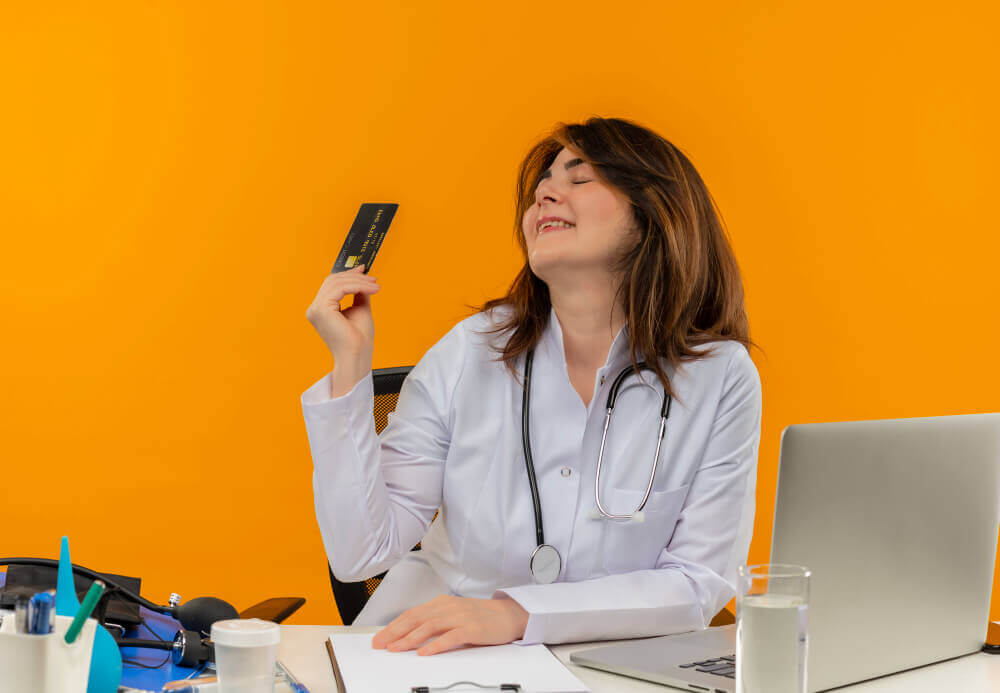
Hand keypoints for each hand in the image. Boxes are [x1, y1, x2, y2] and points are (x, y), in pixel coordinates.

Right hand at [305, 265, 380, 393]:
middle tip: (372, 278)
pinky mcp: (321, 310)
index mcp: (321, 310)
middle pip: (332, 281)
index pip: (331, 285)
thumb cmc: (358, 339)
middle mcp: (315, 309)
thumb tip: (363, 278)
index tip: (363, 270)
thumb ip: (358, 293)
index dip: (348, 275)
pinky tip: (370, 289)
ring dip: (359, 281)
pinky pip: (340, 288)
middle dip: (355, 276)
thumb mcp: (360, 309)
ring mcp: (316, 309)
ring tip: (374, 286)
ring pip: (337, 282)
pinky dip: (357, 286)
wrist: (358, 355)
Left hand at [371, 595, 528, 655]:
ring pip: (429, 626)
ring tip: (396, 648)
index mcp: (442, 603)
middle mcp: (448, 607)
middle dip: (395, 632)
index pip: (412, 614)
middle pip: (416, 618)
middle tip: (381, 644)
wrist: (509, 615)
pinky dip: (436, 645)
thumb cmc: (481, 616)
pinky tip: (425, 652)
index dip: (394, 626)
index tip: (380, 637)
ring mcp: (460, 617)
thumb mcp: (454, 614)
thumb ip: (435, 620)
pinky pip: (451, 637)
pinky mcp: (472, 628)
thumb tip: (411, 633)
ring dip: (410, 638)